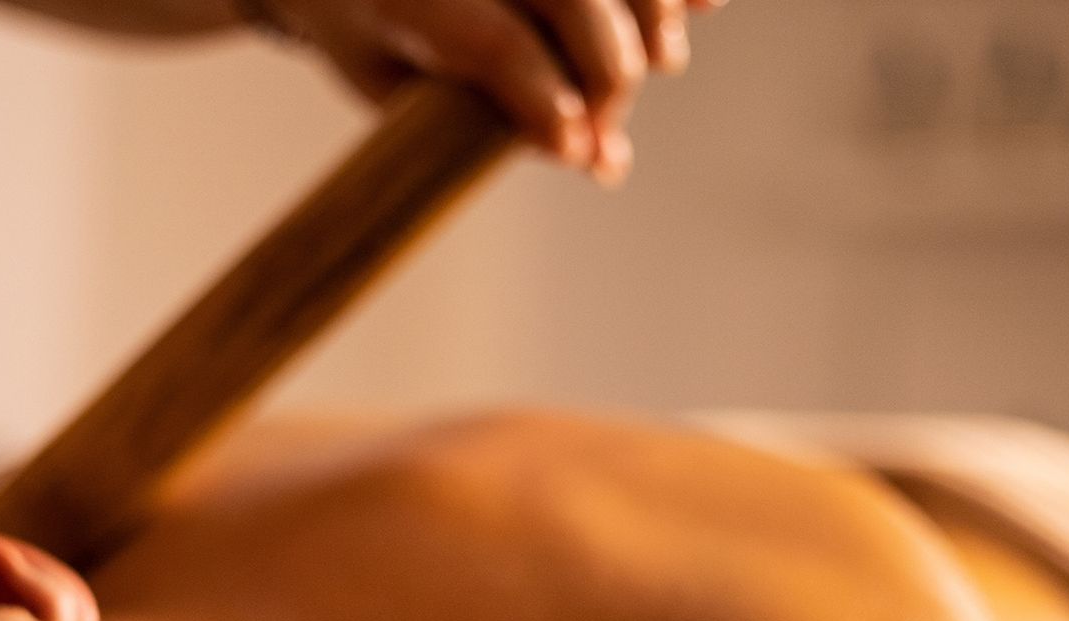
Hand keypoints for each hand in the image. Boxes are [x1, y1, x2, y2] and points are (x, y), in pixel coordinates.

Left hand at [244, 0, 718, 183]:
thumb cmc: (366, 29)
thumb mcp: (388, 85)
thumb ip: (477, 115)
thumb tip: (584, 154)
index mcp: (401, 0)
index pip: (495, 44)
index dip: (548, 105)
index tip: (581, 158)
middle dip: (608, 74)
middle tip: (607, 136)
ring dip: (652, 13)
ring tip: (663, 63)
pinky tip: (702, 5)